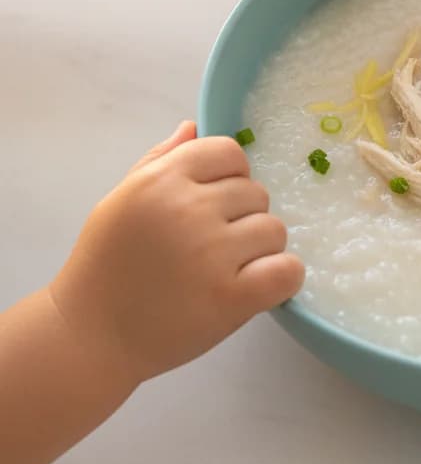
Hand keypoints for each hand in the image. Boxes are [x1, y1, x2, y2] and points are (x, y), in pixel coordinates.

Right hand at [48, 123, 303, 383]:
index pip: (230, 153)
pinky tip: (260, 287)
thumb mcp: (121, 200)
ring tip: (227, 270)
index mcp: (162, 180)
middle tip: (213, 246)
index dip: (231, 177)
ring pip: (275, 229)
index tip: (215, 205)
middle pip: (257, 192)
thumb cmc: (106, 266)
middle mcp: (189, 209)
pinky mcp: (231, 297)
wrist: (89, 338)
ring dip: (261, 249)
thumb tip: (194, 125)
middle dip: (243, 216)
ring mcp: (212, 253)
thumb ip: (160, 160)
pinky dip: (283, 278)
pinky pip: (289, 270)